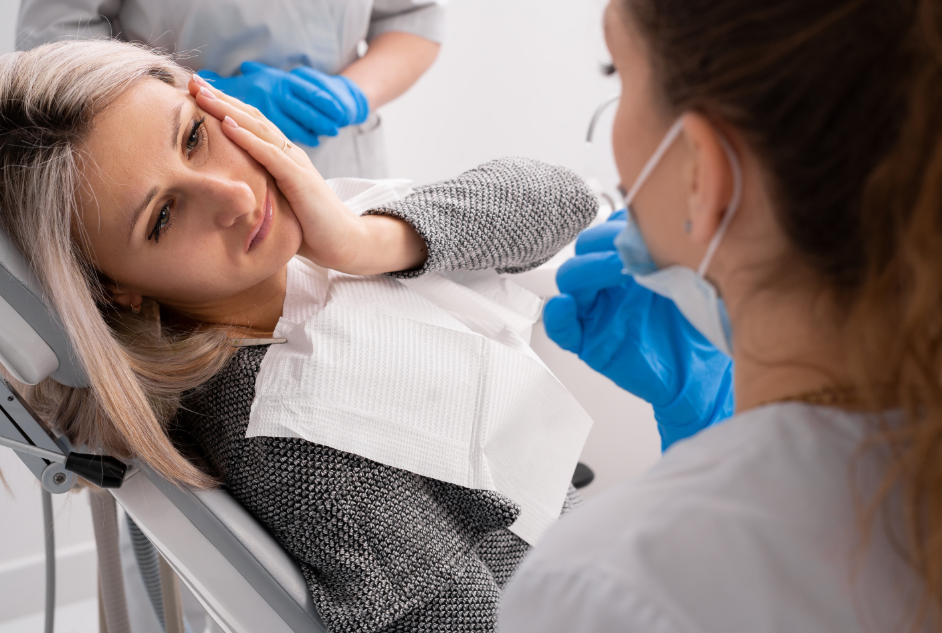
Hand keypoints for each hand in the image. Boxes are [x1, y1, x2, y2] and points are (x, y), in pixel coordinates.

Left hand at [190, 76, 426, 274]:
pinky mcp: (300, 179)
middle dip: (221, 98)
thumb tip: (225, 193)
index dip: (224, 107)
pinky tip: (227, 125)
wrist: (343, 242)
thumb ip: (257, 191)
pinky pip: (269, 154)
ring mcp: (295, 164)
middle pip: (251, 118)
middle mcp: (289, 154)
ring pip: (257, 128)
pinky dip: (247, 138)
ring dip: (227, 110)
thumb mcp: (275, 204)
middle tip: (192, 81)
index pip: (250, 125)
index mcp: (282, 158)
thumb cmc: (309, 229)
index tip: (196, 94)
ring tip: (202, 94)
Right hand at [543, 212, 733, 449]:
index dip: (617, 225)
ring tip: (617, 270)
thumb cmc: (698, 327)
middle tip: (630, 249)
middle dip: (602, 242)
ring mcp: (596, 312)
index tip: (640, 226)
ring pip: (569, 282)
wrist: (701, 372)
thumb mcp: (692, 280)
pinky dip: (557, 316)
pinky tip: (566, 306)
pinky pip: (561, 329)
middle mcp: (609, 285)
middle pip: (584, 251)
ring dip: (587, 269)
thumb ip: (671, 251)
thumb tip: (660, 221)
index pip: (608, 232)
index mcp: (629, 264)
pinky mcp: (589, 343)